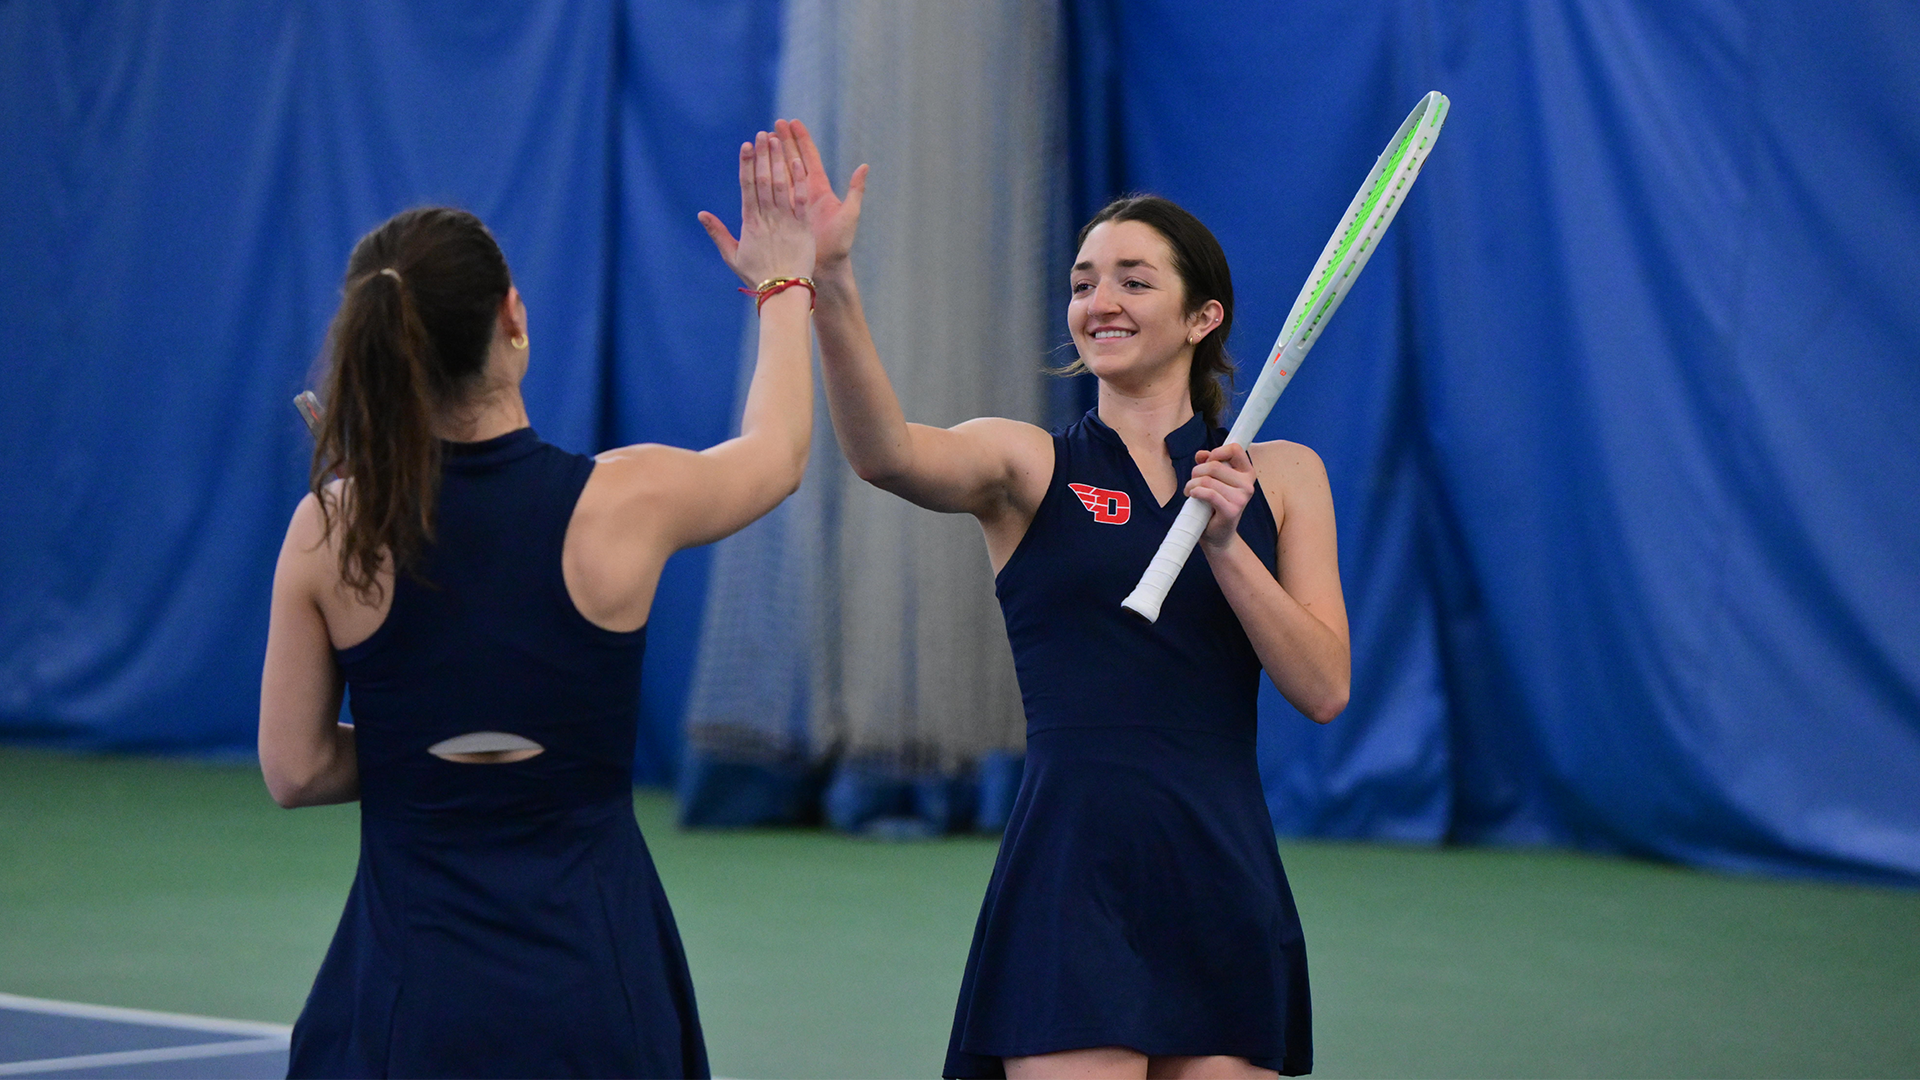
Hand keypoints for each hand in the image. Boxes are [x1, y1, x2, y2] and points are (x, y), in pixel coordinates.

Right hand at [698, 130, 815, 287]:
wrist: (782, 291)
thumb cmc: (757, 276)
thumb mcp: (732, 256)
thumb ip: (718, 233)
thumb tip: (701, 215)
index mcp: (750, 222)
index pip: (746, 187)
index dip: (746, 165)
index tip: (746, 146)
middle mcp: (766, 218)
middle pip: (762, 180)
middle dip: (763, 155)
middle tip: (763, 134)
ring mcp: (785, 221)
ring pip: (780, 185)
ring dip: (778, 161)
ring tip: (778, 140)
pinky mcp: (802, 227)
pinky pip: (800, 200)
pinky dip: (799, 181)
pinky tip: (797, 162)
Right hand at [775, 118, 866, 270]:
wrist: (825, 269)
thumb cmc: (839, 245)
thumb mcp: (849, 215)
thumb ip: (856, 190)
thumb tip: (865, 166)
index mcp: (819, 190)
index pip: (808, 158)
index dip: (801, 140)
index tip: (792, 123)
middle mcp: (805, 194)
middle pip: (792, 161)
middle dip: (784, 142)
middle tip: (774, 125)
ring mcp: (792, 204)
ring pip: (780, 174)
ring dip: (773, 156)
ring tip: (764, 139)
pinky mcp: (782, 215)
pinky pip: (772, 194)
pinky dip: (765, 179)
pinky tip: (757, 167)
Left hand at [1187, 442, 1257, 550]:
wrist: (1217, 534)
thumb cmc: (1214, 505)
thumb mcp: (1213, 480)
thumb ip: (1208, 463)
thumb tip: (1201, 454)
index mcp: (1247, 473)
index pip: (1235, 449)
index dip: (1217, 451)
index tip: (1208, 461)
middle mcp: (1248, 485)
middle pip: (1214, 465)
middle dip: (1197, 472)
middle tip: (1193, 482)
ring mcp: (1241, 498)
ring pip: (1207, 480)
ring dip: (1192, 484)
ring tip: (1190, 492)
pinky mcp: (1232, 510)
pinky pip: (1208, 493)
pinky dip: (1195, 492)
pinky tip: (1192, 496)